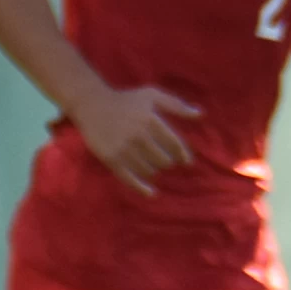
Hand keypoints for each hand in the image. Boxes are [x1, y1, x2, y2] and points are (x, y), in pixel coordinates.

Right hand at [74, 85, 199, 194]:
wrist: (91, 104)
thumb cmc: (125, 100)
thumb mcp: (152, 95)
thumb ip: (176, 105)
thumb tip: (199, 114)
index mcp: (151, 120)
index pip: (174, 143)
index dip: (183, 154)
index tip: (187, 162)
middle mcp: (138, 136)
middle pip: (162, 160)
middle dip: (166, 162)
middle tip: (162, 160)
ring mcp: (123, 148)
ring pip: (148, 170)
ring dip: (153, 171)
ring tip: (151, 167)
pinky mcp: (110, 158)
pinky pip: (129, 178)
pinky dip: (141, 188)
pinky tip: (152, 194)